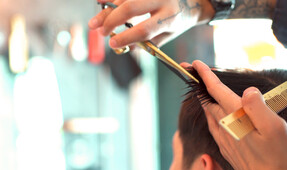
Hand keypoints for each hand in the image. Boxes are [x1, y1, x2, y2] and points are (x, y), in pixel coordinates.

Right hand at [88, 0, 214, 48]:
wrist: (191, 1)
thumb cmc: (177, 20)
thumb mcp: (167, 36)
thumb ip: (147, 42)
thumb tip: (125, 47)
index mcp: (169, 17)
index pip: (144, 29)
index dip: (126, 38)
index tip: (112, 44)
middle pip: (131, 7)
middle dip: (112, 20)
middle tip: (100, 32)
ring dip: (107, 10)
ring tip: (95, 23)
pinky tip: (100, 2)